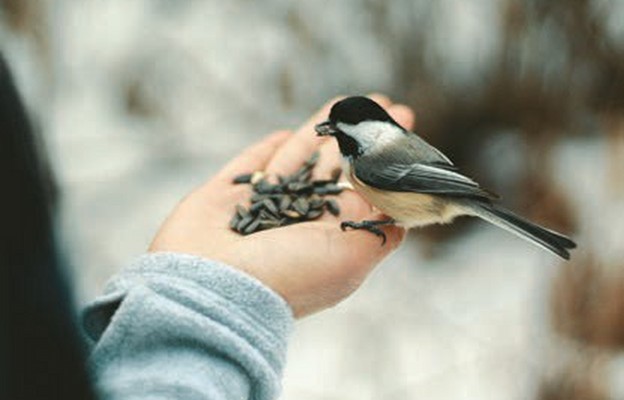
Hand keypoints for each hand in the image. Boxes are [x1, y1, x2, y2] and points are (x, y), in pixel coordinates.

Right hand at [149, 94, 415, 317]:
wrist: (211, 288)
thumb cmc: (286, 274)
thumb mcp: (351, 257)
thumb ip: (379, 230)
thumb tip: (400, 213)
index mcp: (329, 237)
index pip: (363, 188)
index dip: (382, 159)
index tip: (404, 128)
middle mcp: (296, 223)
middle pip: (334, 169)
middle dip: (358, 137)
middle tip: (382, 106)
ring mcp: (258, 208)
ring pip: (294, 160)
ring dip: (319, 130)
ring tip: (344, 102)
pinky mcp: (223, 197)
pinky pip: (248, 166)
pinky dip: (264, 151)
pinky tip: (283, 133)